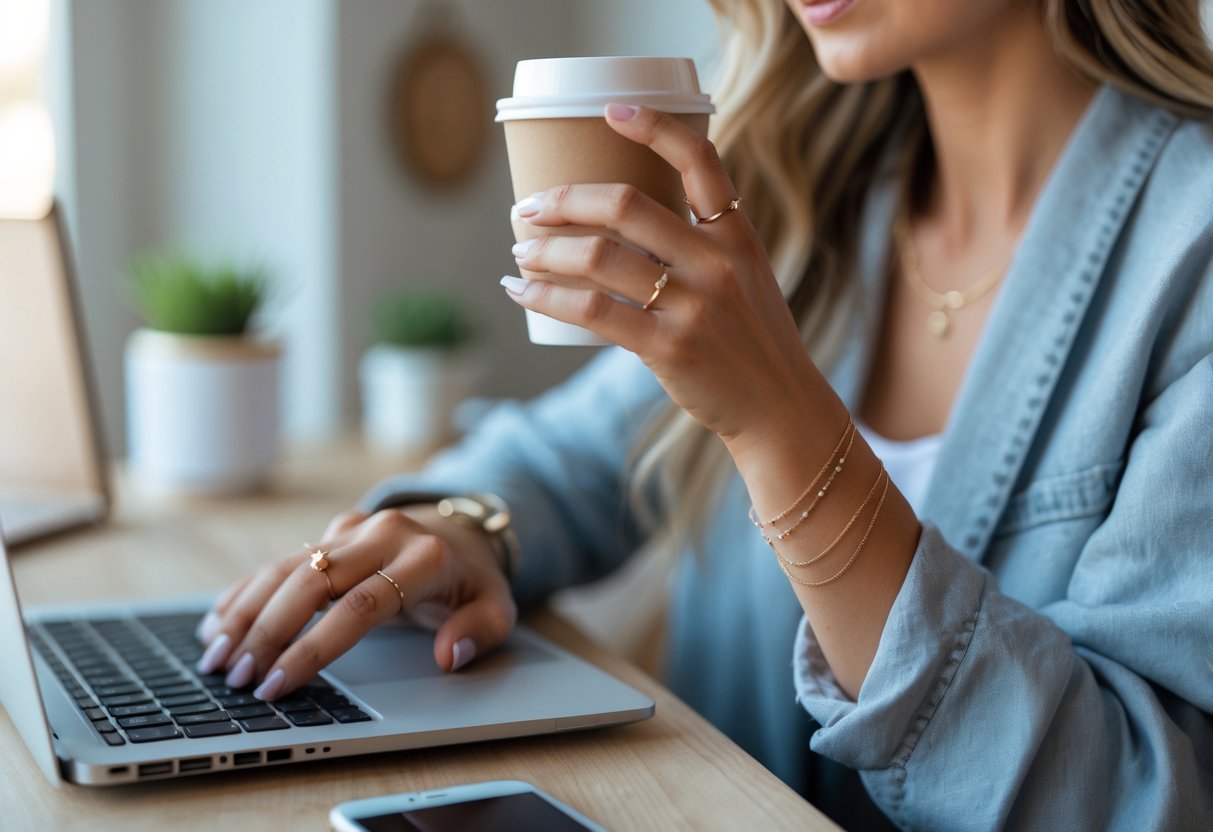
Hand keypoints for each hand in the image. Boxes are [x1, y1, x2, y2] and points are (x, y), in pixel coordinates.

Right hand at [193, 508, 516, 700]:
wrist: (460, 530)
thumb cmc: (473, 581)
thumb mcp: (497, 609)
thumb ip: (478, 633)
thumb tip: (448, 656)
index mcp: (424, 558)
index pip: (362, 605)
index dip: (317, 647)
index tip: (280, 684)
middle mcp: (382, 536)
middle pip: (312, 582)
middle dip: (268, 633)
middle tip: (238, 678)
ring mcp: (353, 529)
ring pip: (288, 568)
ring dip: (247, 613)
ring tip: (216, 659)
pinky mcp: (331, 532)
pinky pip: (281, 560)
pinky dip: (247, 592)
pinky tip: (218, 623)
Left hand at [503, 103, 838, 453]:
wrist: (779, 408)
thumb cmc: (752, 342)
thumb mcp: (747, 280)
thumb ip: (701, 249)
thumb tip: (625, 230)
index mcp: (738, 236)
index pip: (701, 161)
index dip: (654, 126)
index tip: (611, 111)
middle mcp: (717, 263)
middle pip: (626, 205)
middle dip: (565, 199)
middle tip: (529, 207)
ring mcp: (694, 306)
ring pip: (599, 256)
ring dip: (545, 249)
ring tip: (520, 250)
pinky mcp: (669, 347)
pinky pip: (591, 310)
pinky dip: (544, 296)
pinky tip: (521, 291)